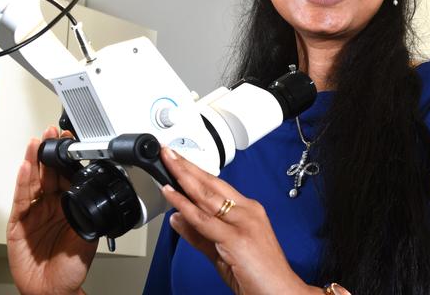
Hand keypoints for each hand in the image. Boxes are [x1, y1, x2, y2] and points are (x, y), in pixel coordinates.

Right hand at [7, 126, 96, 294]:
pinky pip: (20, 199)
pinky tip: (25, 167)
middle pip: (47, 172)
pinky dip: (22, 183)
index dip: (68, 157)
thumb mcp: (87, 237)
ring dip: (34, 160)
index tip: (70, 139)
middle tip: (51, 131)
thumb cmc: (69, 268)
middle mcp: (49, 205)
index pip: (66, 175)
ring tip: (36, 142)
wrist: (51, 291)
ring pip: (32, 181)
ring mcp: (33, 212)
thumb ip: (89, 215)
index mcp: (68, 205)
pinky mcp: (17, 223)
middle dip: (49, 151)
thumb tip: (98, 195)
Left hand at [160, 147, 321, 294]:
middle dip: (187, 167)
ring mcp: (243, 223)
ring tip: (168, 164)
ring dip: (183, 177)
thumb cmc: (261, 277)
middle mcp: (248, 212)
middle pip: (211, 183)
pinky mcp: (236, 238)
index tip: (178, 162)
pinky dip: (185, 204)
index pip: (217, 185)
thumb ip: (199, 235)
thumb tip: (176, 218)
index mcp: (249, 211)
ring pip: (206, 195)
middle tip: (168, 153)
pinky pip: (204, 219)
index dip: (195, 172)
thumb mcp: (223, 252)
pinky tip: (172, 194)